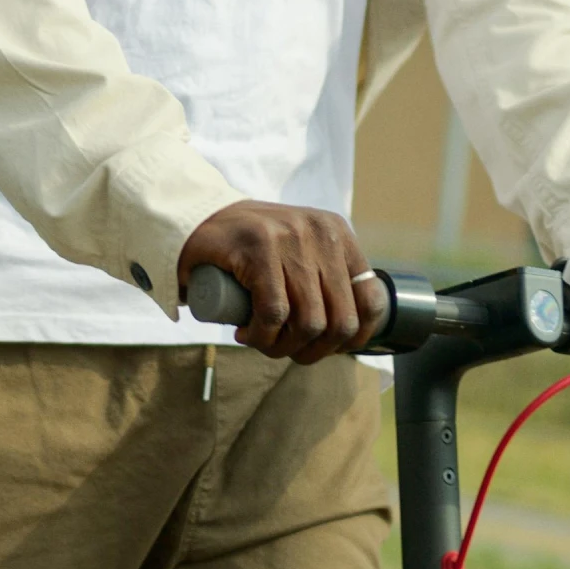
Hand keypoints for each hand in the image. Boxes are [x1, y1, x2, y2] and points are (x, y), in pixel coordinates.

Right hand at [178, 201, 390, 363]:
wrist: (198, 218)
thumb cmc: (251, 247)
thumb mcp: (301, 252)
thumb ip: (327, 275)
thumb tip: (352, 332)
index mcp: (338, 235)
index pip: (371, 300)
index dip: (355, 338)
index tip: (329, 348)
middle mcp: (322, 233)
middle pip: (341, 321)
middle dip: (313, 350)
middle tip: (285, 349)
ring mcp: (292, 237)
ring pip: (309, 323)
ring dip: (283, 348)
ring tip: (262, 342)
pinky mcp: (260, 247)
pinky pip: (274, 314)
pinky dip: (262, 337)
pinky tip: (246, 334)